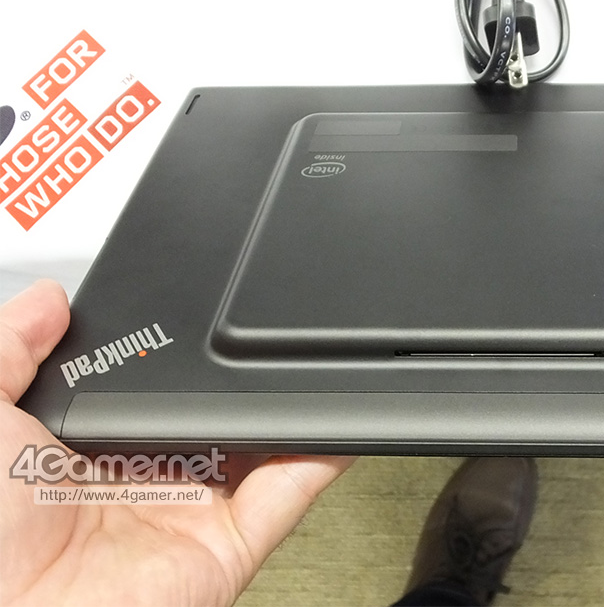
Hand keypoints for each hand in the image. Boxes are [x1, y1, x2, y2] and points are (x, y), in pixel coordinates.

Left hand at [0, 280, 354, 604]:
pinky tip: (331, 416)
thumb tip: (48, 300)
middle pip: (212, 418)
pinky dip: (322, 454)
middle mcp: (146, 480)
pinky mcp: (231, 544)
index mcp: (89, 451)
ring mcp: (192, 512)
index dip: (173, 360)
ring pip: (261, 450)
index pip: (148, 394)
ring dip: (289, 411)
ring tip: (306, 366)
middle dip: (237, 380)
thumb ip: (8, 348)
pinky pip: (289, 493)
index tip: (192, 321)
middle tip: (251, 339)